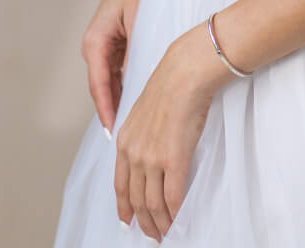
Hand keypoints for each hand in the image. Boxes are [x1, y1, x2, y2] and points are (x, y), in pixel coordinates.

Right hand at [80, 0, 153, 136]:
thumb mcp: (139, 21)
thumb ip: (135, 53)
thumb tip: (136, 85)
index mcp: (95, 41)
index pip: (99, 87)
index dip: (108, 112)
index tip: (115, 134)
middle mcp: (96, 44)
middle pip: (104, 88)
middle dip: (115, 111)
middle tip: (128, 137)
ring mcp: (105, 41)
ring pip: (112, 80)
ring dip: (121, 98)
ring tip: (135, 124)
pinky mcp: (116, 38)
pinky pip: (119, 68)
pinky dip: (127, 82)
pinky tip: (139, 97)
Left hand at [114, 22, 234, 240]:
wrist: (184, 73)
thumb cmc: (171, 85)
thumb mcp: (144, 111)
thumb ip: (143, 134)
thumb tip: (152, 148)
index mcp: (124, 141)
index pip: (120, 185)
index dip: (125, 207)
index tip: (128, 221)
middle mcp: (134, 153)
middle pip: (136, 199)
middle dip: (145, 221)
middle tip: (154, 234)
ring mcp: (152, 158)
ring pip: (153, 203)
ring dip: (161, 222)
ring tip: (168, 233)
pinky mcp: (174, 160)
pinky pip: (173, 197)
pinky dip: (176, 213)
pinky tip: (180, 220)